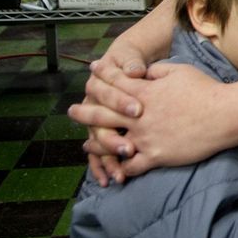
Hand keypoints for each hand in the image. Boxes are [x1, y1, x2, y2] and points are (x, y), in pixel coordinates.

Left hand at [69, 61, 231, 178]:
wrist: (225, 115)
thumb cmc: (205, 89)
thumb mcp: (180, 71)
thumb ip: (157, 71)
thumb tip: (144, 72)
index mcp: (145, 92)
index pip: (115, 82)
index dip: (102, 75)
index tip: (92, 69)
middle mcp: (139, 115)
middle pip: (102, 113)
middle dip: (84, 111)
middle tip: (71, 110)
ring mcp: (145, 138)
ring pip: (110, 143)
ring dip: (96, 143)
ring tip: (87, 144)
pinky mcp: (156, 156)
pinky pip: (131, 165)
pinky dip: (121, 167)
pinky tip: (115, 168)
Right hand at [70, 42, 149, 185]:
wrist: (124, 63)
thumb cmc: (129, 60)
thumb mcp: (131, 57)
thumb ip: (131, 63)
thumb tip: (134, 70)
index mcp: (104, 86)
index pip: (108, 95)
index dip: (121, 102)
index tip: (138, 110)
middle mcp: (99, 107)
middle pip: (101, 125)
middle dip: (113, 140)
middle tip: (130, 149)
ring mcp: (101, 123)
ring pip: (99, 145)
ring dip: (108, 160)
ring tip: (119, 174)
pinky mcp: (107, 135)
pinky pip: (100, 156)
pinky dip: (103, 169)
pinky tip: (109, 181)